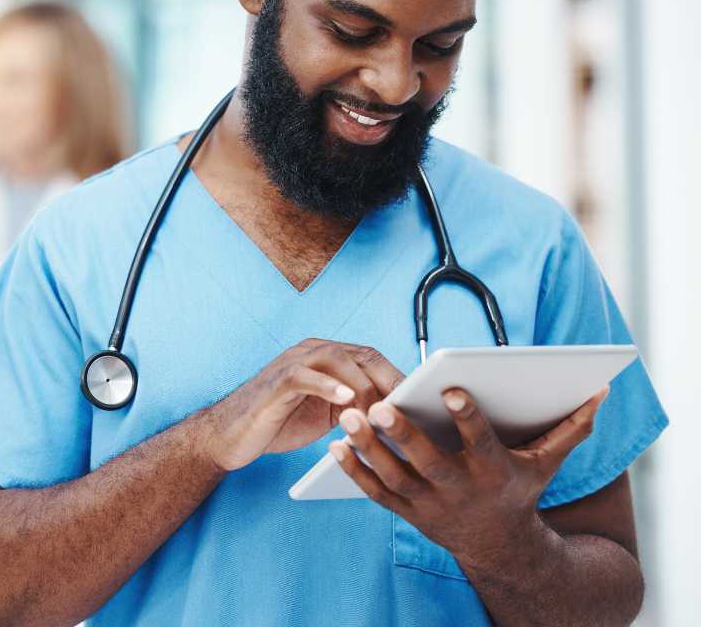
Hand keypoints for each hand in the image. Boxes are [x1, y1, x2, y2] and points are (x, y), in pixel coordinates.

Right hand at [197, 339, 405, 471]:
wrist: (230, 435)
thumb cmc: (279, 423)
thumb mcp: (326, 414)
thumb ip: (355, 407)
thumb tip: (398, 419)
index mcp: (326, 359)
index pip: (371, 358)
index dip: (398, 376)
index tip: (423, 400)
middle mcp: (311, 352)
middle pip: (360, 353)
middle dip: (388, 378)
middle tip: (410, 406)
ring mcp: (292, 362)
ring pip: (337, 359)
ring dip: (363, 385)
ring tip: (379, 411)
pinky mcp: (275, 381)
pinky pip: (304, 376)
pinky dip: (328, 386)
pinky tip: (346, 401)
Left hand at [329, 386, 608, 562]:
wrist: (500, 546)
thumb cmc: (520, 489)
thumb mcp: (547, 462)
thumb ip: (570, 427)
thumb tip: (601, 390)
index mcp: (493, 472)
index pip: (480, 441)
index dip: (467, 416)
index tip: (451, 389)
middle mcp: (459, 490)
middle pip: (426, 461)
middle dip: (402, 434)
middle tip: (379, 405)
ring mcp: (429, 504)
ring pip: (393, 476)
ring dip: (368, 447)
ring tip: (347, 416)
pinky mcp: (406, 511)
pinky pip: (375, 492)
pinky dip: (354, 470)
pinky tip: (334, 446)